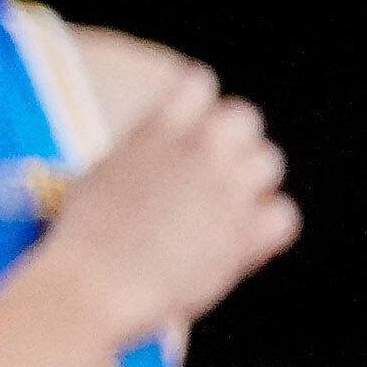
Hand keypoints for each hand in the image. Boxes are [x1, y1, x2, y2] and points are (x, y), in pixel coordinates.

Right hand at [26, 76, 293, 347]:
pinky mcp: (247, 234)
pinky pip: (284, 215)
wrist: (97, 284)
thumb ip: (137, 155)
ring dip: (250, 180)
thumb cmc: (81, 238)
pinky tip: (241, 238)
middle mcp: (199, 150)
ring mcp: (228, 190)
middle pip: (243, 117)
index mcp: (157, 130)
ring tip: (224, 205)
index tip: (186, 126)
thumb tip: (151, 157)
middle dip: (232, 139)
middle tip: (211, 169)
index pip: (197, 83)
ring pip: (269, 161)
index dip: (195, 104)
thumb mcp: (96, 177)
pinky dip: (267, 225)